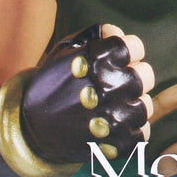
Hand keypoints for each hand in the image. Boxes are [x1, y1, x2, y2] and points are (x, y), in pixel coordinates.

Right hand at [22, 24, 154, 163]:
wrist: (31, 127)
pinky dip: (130, 131)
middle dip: (134, 76)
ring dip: (133, 104)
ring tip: (115, 106)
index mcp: (95, 61)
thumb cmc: (52, 83)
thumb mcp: (65, 52)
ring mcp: (110, 118)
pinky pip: (141, 133)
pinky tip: (114, 125)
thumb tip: (116, 31)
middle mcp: (105, 88)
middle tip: (118, 84)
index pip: (135, 46)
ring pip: (145, 106)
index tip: (120, 58)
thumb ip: (94, 37)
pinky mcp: (113, 145)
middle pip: (145, 75)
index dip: (129, 51)